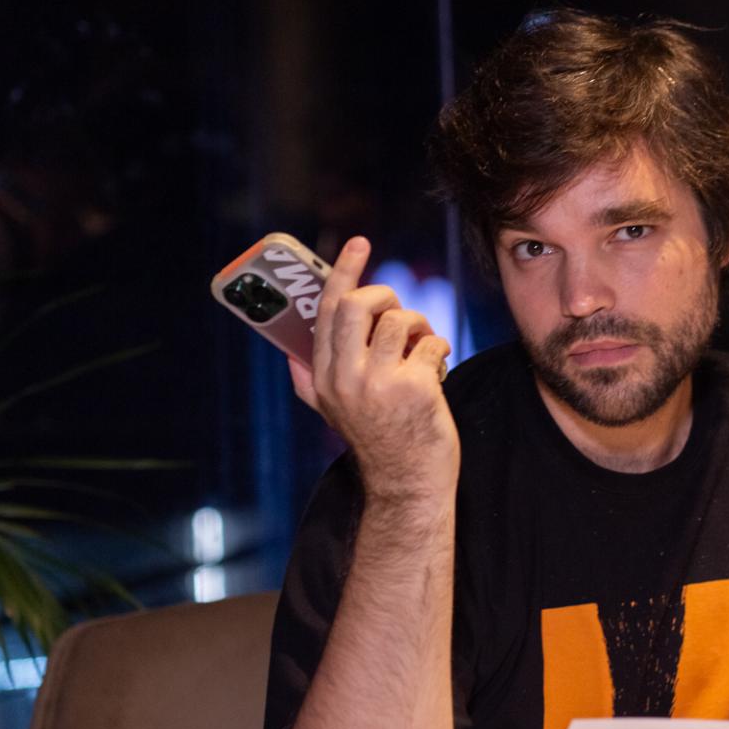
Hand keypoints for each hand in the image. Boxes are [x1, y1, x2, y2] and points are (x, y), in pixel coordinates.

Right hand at [286, 236, 457, 499]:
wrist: (408, 485)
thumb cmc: (378, 442)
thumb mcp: (333, 413)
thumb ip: (310, 382)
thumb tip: (289, 354)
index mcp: (323, 378)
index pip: (327, 311)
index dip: (343, 271)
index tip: (359, 243)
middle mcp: (345, 379)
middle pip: (358, 304)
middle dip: (385, 295)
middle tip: (397, 310)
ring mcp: (380, 385)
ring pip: (400, 320)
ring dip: (420, 325)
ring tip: (424, 345)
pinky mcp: (415, 390)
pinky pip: (431, 343)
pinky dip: (439, 347)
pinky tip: (438, 368)